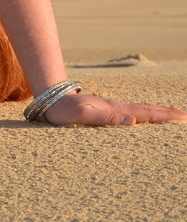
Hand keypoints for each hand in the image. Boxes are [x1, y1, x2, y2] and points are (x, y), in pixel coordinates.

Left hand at [42, 91, 186, 126]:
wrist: (49, 100)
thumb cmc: (63, 111)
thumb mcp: (82, 116)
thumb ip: (105, 118)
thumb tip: (132, 121)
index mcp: (115, 109)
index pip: (145, 113)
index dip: (165, 116)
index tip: (184, 118)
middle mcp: (116, 108)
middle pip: (146, 110)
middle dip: (167, 113)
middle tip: (185, 117)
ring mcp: (110, 109)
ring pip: (139, 111)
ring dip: (157, 114)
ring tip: (172, 117)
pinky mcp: (103, 112)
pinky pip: (130, 113)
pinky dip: (143, 115)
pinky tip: (143, 119)